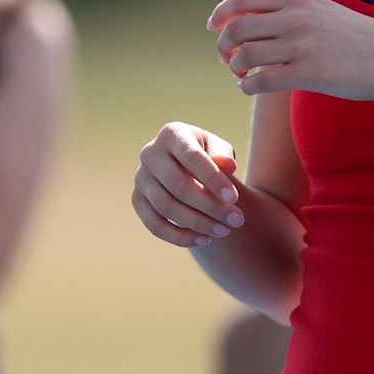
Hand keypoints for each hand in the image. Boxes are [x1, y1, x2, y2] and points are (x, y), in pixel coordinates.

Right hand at [132, 124, 245, 249]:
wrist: (187, 165)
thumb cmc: (208, 155)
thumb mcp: (218, 149)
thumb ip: (223, 155)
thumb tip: (227, 165)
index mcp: (171, 134)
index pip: (192, 158)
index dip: (213, 179)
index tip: (235, 198)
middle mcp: (150, 154)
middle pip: (178, 186)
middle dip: (209, 206)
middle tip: (236, 220)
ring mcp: (140, 178)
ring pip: (166, 207)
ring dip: (197, 223)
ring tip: (224, 230)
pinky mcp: (137, 200)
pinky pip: (154, 224)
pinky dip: (179, 236)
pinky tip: (204, 240)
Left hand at [208, 0, 373, 108]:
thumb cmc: (358, 38)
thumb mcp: (323, 10)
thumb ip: (290, 10)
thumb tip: (251, 19)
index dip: (220, 13)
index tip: (213, 27)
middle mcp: (296, 18)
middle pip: (236, 28)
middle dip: (223, 46)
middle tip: (227, 59)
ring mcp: (301, 46)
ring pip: (243, 56)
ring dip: (234, 69)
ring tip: (242, 76)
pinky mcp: (308, 74)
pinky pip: (260, 81)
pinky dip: (248, 87)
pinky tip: (252, 88)